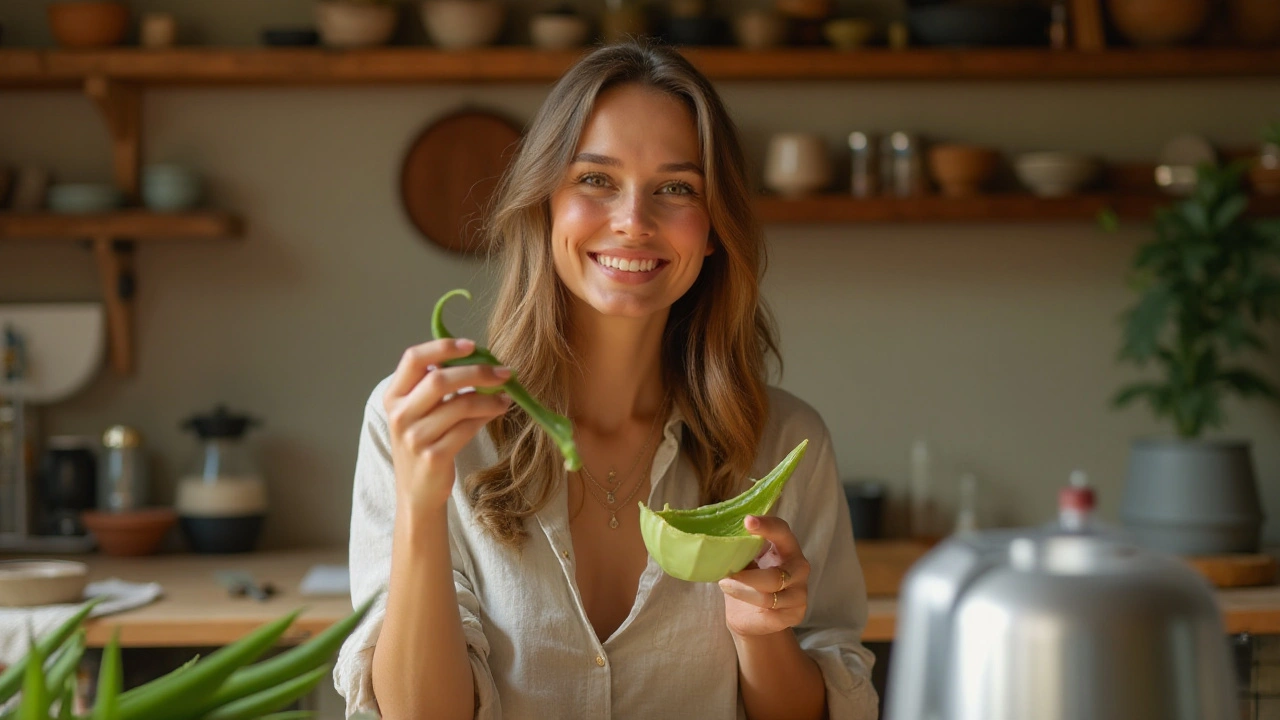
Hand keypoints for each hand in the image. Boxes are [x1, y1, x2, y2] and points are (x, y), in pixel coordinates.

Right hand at [383, 338, 511, 514]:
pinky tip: (498, 411)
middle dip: (477, 372)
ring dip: (490, 397)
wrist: (417, 492)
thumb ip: (434, 385)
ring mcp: (415, 437)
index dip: (443, 347)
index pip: (413, 359)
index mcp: (394, 396)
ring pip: (460, 404)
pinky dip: (488, 415)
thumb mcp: (418, 412)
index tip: (472, 344)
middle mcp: (400, 415)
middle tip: (503, 372)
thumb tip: (477, 357)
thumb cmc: (423, 443)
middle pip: (439, 379)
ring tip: (506, 396)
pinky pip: (468, 427)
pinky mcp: (434, 456)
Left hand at [717, 515, 809, 636]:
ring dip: (743, 592)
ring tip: (725, 585)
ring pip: (769, 597)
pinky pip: (770, 613)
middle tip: (726, 574)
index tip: (747, 521)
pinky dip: (750, 606)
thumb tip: (717, 536)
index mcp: (787, 548)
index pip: (782, 531)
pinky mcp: (795, 615)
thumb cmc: (748, 582)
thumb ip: (740, 549)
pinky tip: (740, 602)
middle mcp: (799, 569)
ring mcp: (799, 594)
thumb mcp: (745, 562)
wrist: (754, 618)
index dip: (767, 525)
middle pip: (776, 575)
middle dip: (747, 577)